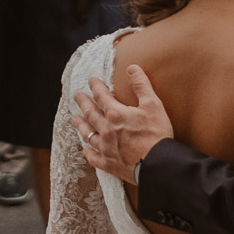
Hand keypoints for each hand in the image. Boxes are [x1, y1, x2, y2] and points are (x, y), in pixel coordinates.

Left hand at [72, 66, 172, 182]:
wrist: (158, 165)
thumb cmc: (157, 134)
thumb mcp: (153, 105)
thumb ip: (141, 85)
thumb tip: (132, 68)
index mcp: (115, 114)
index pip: (101, 96)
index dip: (96, 87)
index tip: (91, 80)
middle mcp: (106, 130)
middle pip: (90, 114)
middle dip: (83, 103)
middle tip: (77, 96)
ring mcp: (105, 148)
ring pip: (88, 134)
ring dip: (81, 125)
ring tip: (75, 119)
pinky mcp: (109, 164)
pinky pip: (93, 158)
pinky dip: (88, 153)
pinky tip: (85, 150)